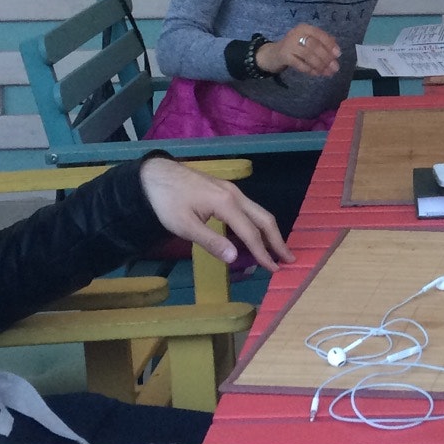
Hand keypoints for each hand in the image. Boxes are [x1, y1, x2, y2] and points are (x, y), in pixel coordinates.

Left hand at [139, 155, 292, 270]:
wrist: (154, 175)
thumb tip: (235, 258)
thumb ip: (211, 242)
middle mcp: (235, 194)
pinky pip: (248, 209)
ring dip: (268, 232)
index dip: (263, 253)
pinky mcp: (224, 190)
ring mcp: (231, 190)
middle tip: (288, 259)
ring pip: (257, 212)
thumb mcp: (184, 226)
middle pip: (263, 218)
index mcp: (227, 203)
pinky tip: (253, 235)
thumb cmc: (167, 202)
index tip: (274, 269)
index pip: (251, 233)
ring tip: (276, 250)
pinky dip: (256, 224)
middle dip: (277, 240)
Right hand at [257, 23, 340, 78]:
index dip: (330, 44)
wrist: (272, 54)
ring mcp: (289, 44)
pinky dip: (309, 69)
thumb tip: (336, 51)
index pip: (320, 34)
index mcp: (304, 28)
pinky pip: (299, 64)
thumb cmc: (294, 47)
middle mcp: (296, 33)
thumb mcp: (307, 41)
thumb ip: (321, 43)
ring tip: (327, 73)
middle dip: (326, 58)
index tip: (338, 54)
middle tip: (335, 68)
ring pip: (308, 55)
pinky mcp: (284, 56)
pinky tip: (316, 74)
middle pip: (315, 45)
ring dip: (320, 65)